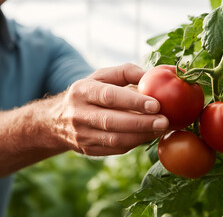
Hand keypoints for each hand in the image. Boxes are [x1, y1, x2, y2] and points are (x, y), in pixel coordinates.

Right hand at [51, 63, 168, 155]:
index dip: (133, 102)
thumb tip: (152, 75)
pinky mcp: (88, 150)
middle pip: (112, 121)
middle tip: (165, 121)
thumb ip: (126, 72)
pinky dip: (135, 143)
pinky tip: (149, 136)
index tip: (156, 104)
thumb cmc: (89, 93)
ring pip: (115, 139)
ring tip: (162, 129)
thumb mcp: (101, 76)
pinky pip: (115, 149)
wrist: (57, 120)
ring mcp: (82, 135)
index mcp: (83, 91)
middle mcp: (79, 114)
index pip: (109, 96)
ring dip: (141, 136)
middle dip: (142, 123)